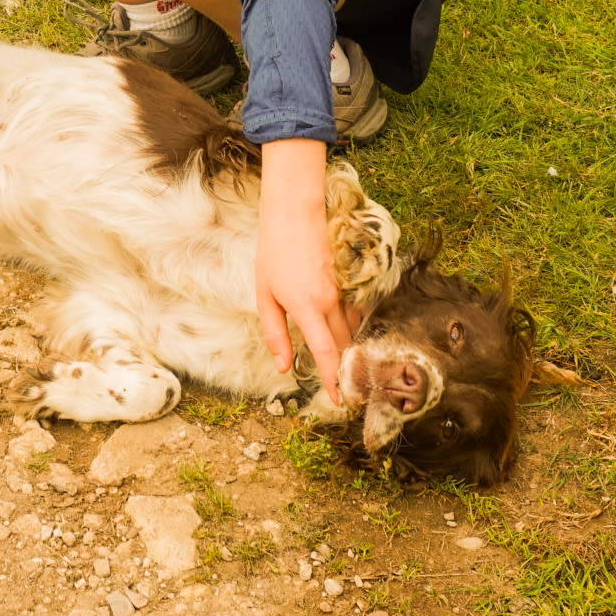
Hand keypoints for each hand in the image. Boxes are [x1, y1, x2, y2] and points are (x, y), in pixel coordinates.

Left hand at [255, 138, 361, 404]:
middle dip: (346, 372)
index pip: (325, 352)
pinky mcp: (345, 283)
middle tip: (347, 396)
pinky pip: (351, 315)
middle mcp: (329, 302)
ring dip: (349, 353)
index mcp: (307, 307)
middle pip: (343, 346)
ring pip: (350, 331)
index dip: (332, 379)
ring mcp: (341, 291)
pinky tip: (343, 341)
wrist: (296, 214)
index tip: (339, 401)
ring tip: (347, 375)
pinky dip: (349, 331)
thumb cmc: (274, 253)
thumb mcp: (264, 295)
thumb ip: (274, 333)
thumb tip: (283, 366)